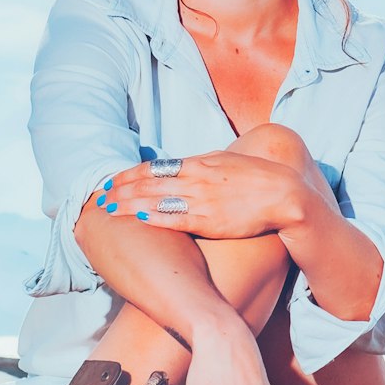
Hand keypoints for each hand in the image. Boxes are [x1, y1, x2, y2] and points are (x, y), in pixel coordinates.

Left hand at [94, 150, 302, 239]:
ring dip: (130, 204)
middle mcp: (196, 179)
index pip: (155, 167)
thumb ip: (201, 166)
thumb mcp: (225, 162)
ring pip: (157, 200)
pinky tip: (138, 219)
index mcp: (199, 163)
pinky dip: (155, 218)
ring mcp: (202, 200)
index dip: (130, 174)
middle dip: (122, 189)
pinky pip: (177, 218)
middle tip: (100, 196)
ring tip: (110, 209)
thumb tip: (180, 168)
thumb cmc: (256, 179)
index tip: (112, 180)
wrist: (284, 195)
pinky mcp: (211, 221)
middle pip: (150, 182)